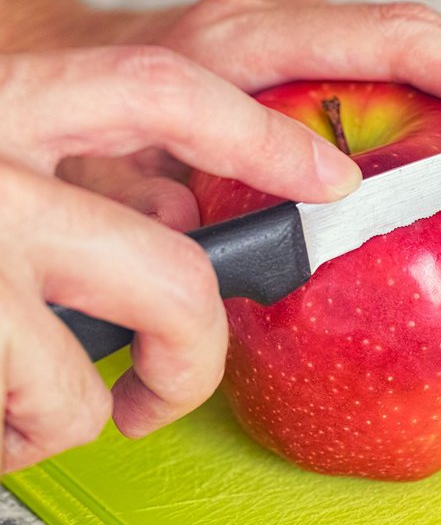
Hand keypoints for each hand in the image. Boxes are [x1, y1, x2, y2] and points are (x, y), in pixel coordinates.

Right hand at [0, 42, 358, 472]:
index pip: (157, 92)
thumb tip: (180, 208)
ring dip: (81, 410)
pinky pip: (21, 423)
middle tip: (173, 376)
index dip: (255, 134)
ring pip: (81, 387)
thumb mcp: (0, 135)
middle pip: (166, 278)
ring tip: (46, 399)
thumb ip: (86, 161)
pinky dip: (20, 432)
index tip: (323, 177)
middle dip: (194, 349)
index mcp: (5, 101)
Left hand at [62, 0, 440, 221]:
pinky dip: (413, 82)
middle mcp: (259, 21)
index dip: (435, 94)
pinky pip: (366, 49)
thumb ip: (137, 196)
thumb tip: (197, 229)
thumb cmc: (83, 105)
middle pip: (394, 30)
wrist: (65, 54)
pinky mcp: (286, 36)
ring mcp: (277, 22)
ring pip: (387, 35)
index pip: (354, 54)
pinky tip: (437, 119)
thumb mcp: (95, 161)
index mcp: (220, 48)